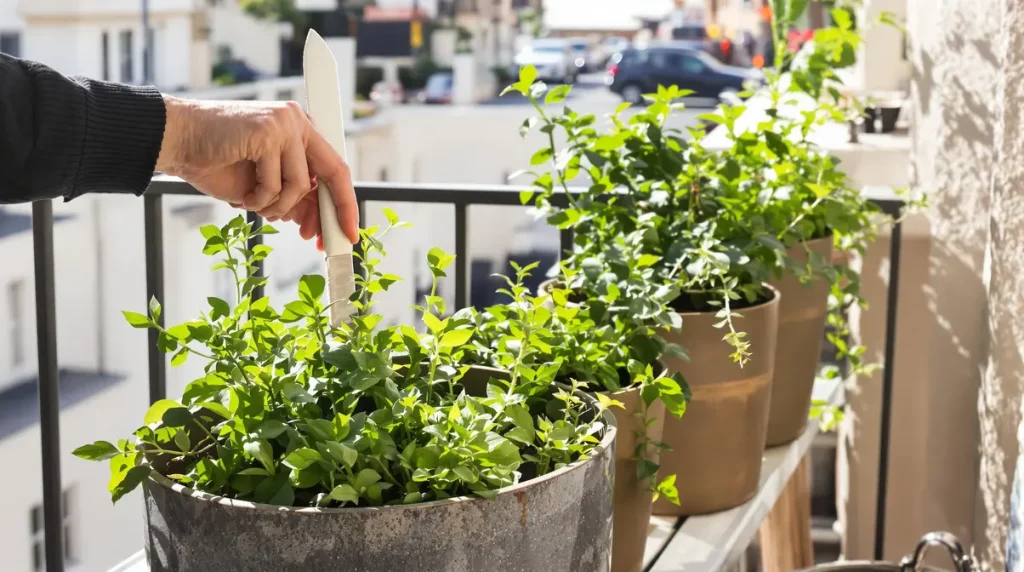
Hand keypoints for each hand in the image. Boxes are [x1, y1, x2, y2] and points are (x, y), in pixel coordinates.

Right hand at [155, 96, 358, 245]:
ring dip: (276, 207)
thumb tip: (320, 223)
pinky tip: (243, 196)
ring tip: (255, 205)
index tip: (347, 232)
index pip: (334, 168)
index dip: (343, 203)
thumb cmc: (216, 161)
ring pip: (299, 185)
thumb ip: (292, 196)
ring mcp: (284, 124)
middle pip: (334, 173)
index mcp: (300, 130)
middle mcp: (297, 122)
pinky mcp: (268, 132)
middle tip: (327, 243)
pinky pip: (275, 184)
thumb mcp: (264, 184)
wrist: (178, 140)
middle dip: (333, 213)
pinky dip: (259, 200)